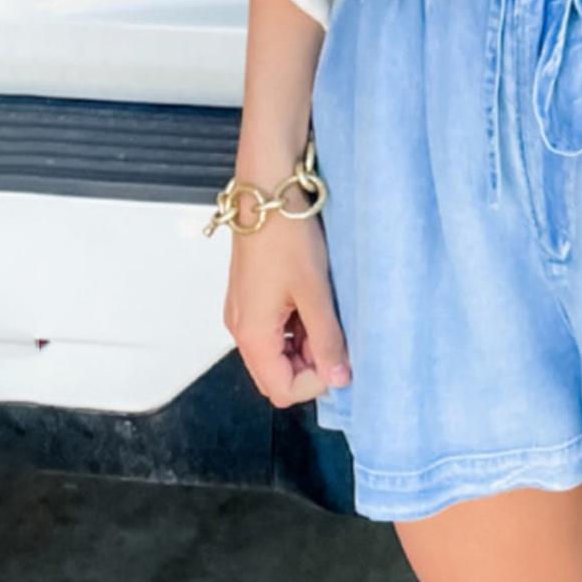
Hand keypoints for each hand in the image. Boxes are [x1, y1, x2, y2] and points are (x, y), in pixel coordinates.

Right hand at [223, 205, 350, 408]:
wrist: (267, 192)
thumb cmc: (286, 236)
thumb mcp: (315, 292)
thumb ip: (327, 339)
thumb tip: (340, 378)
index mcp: (251, 335)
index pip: (282, 389)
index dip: (315, 382)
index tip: (340, 357)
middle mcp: (241, 328)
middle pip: (276, 374)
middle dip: (310, 365)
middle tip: (336, 336)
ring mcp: (245, 311)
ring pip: (277, 350)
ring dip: (305, 343)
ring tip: (328, 312)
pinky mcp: (251, 295)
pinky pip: (274, 327)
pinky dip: (297, 325)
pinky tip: (315, 300)